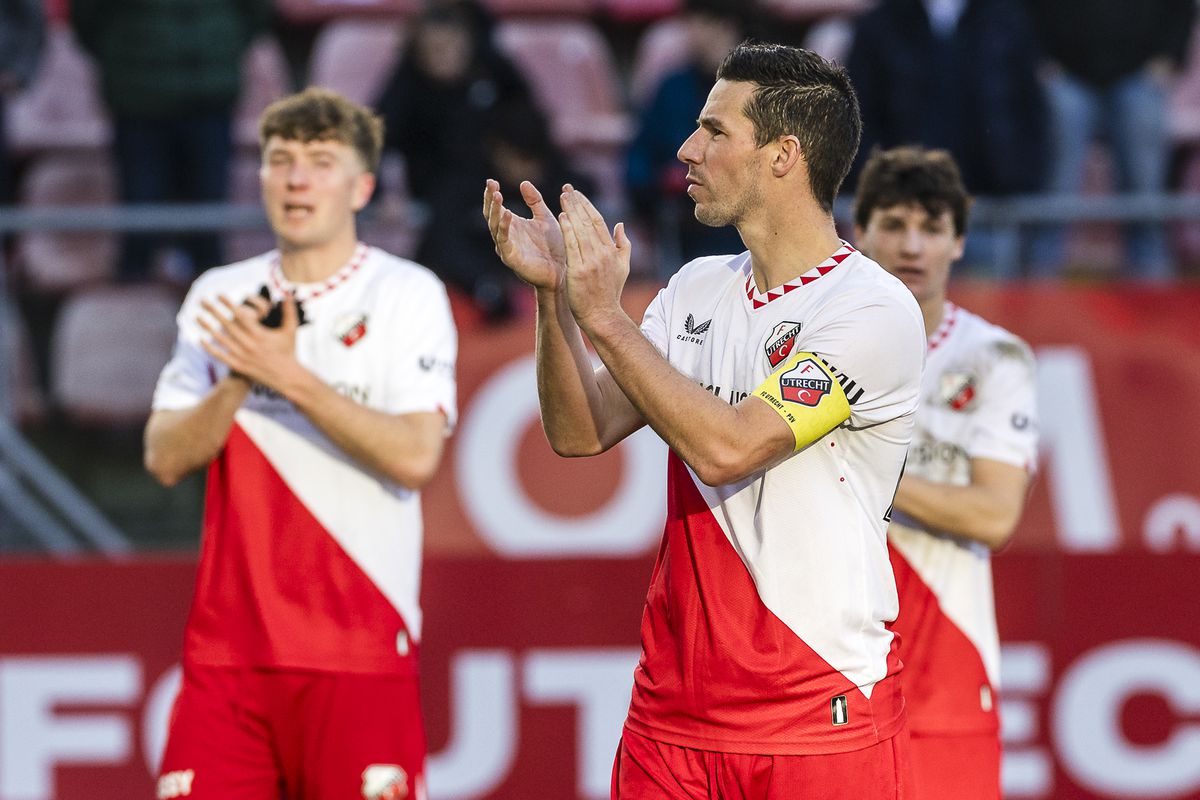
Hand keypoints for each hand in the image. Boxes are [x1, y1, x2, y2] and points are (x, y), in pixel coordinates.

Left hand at [198, 293, 304, 392]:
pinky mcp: (239, 366)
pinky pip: (220, 356)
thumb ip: (289, 311)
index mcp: (260, 335)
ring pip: (221, 339)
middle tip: (202, 300)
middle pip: (227, 325)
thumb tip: (288, 294)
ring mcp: (243, 356)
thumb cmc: (288, 351)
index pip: (241, 315)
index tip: (218, 295)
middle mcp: (250, 345)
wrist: (286, 377)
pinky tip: (200, 339)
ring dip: (207, 327)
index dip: (229, 304)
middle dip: (213, 311)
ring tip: (197, 316)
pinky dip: (210, 348)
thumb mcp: (290, 330)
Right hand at [483, 179, 566, 290]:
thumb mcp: (544, 218)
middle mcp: (506, 236)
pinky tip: (507, 213)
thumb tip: (523, 182)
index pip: (496, 207)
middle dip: (490, 199)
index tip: (491, 180)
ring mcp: (507, 247)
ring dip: (495, 210)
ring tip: (497, 195)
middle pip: (491, 215)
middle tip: (491, 184)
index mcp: (512, 226)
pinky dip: (504, 226)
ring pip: (494, 226)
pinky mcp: (511, 258)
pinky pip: (504, 240)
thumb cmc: (554, 246)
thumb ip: (534, 201)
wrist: (563, 270)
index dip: (492, 194)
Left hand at [558, 186, 631, 330]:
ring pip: (580, 231)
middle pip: (589, 222)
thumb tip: (620, 224)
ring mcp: (591, 263)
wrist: (601, 315)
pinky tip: (561, 218)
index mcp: (611, 251)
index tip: (577, 194)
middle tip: (567, 190)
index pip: (599, 221)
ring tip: (563, 198)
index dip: (587, 205)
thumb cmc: (610, 292)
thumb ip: (623, 245)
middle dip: (577, 204)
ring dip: (571, 212)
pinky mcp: (579, 271)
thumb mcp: (623, 267)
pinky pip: (572, 246)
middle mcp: (602, 254)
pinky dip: (567, 230)